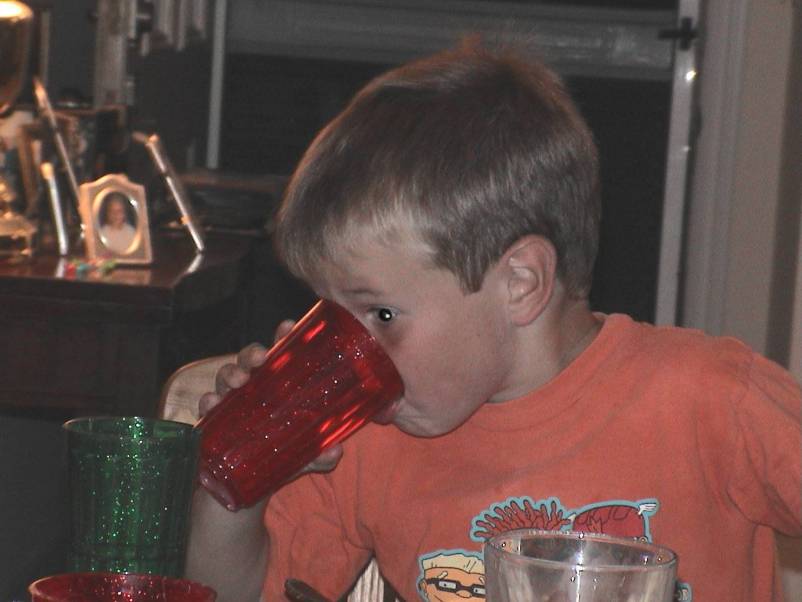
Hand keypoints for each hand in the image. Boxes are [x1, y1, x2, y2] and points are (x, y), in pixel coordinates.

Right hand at [198, 319, 342, 474]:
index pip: (280, 355)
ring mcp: (231, 404)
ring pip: (226, 377)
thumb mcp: (301, 457)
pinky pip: (207, 407)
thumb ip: (318, 455)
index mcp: (277, 387)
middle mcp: (252, 389)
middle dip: (251, 353)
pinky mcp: (213, 422)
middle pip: (249, 361)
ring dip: (230, 374)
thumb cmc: (275, 459)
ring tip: (239, 380)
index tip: (288, 325)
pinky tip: (212, 403)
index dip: (283, 337)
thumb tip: (335, 452)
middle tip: (260, 358)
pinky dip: (208, 402)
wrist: (242, 490)